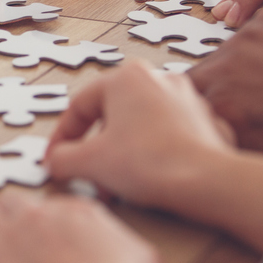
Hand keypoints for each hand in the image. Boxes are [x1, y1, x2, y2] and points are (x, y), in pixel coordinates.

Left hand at [0, 192, 179, 262]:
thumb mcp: (141, 257)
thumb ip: (123, 247)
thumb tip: (124, 256)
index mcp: (74, 211)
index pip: (49, 204)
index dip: (45, 224)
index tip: (47, 241)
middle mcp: (35, 216)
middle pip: (8, 202)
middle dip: (6, 219)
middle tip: (10, 245)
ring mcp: (5, 239)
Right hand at [46, 61, 262, 252]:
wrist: (207, 182)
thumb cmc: (151, 163)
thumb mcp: (90, 163)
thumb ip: (62, 159)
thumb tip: (55, 161)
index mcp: (126, 77)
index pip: (80, 105)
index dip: (62, 137)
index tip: (56, 159)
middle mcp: (157, 78)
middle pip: (111, 115)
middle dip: (96, 150)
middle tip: (88, 175)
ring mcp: (184, 98)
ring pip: (138, 126)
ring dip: (121, 154)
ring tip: (117, 185)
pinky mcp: (203, 120)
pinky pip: (165, 136)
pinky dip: (151, 155)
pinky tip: (147, 180)